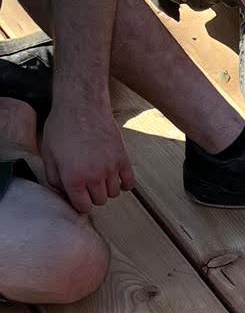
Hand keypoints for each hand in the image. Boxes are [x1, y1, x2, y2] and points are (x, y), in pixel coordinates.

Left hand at [41, 97, 133, 213]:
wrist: (81, 106)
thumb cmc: (61, 127)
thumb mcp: (48, 154)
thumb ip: (54, 178)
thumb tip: (63, 193)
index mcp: (73, 178)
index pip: (83, 207)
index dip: (79, 202)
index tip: (78, 195)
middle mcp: (94, 177)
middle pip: (99, 201)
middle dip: (92, 195)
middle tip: (86, 182)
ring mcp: (111, 169)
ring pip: (114, 193)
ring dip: (106, 188)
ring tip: (99, 176)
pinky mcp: (123, 159)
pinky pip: (129, 183)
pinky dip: (124, 184)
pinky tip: (116, 177)